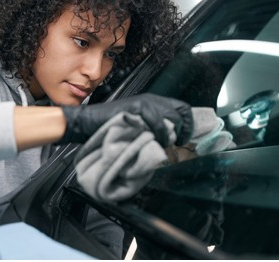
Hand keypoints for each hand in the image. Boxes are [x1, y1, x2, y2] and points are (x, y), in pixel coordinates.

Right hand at [57, 93, 192, 146]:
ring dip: (168, 135)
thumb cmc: (112, 126)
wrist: (90, 123)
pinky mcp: (137, 108)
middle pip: (180, 113)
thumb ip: (153, 127)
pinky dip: (157, 135)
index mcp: (153, 102)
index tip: (183, 138)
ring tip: (159, 144)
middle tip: (173, 143)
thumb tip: (169, 139)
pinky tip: (150, 141)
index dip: (188, 124)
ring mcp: (144, 103)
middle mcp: (152, 99)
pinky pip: (157, 123)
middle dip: (180, 131)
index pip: (182, 108)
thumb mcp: (138, 124)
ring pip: (171, 119)